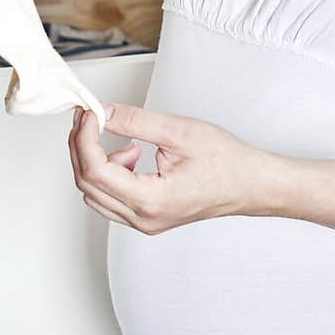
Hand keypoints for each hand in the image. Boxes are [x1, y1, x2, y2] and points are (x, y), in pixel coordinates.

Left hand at [68, 102, 277, 232]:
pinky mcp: (148, 217)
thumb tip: (103, 112)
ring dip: (96, 161)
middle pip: (88, 184)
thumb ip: (136, 121)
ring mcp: (145, 222)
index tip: (88, 113)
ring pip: (95, 193)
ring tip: (124, 138)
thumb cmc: (227, 162)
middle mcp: (143, 218)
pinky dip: (110, 173)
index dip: (85, 137)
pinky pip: (111, 198)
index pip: (95, 169)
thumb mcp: (179, 132)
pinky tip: (132, 154)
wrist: (251, 184)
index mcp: (150, 200)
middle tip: (90, 116)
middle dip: (82, 146)